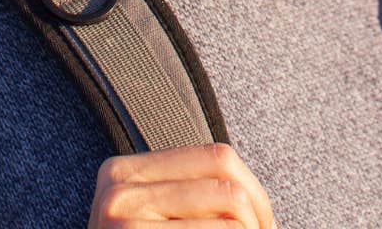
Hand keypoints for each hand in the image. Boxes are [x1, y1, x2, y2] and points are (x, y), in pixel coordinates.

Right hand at [87, 142, 276, 228]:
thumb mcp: (158, 219)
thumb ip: (188, 195)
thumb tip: (256, 202)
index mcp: (122, 172)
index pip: (217, 157)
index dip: (255, 191)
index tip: (264, 223)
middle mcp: (117, 186)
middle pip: (227, 181)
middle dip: (258, 216)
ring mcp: (121, 213)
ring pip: (230, 207)